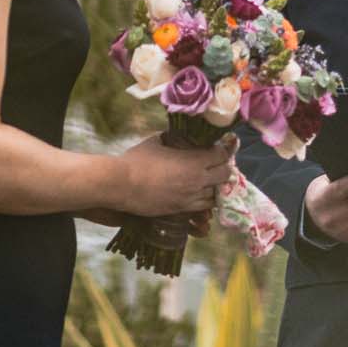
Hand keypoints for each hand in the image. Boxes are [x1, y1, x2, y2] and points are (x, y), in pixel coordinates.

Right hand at [116, 132, 234, 218]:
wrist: (122, 185)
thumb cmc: (138, 160)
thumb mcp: (158, 141)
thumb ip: (173, 139)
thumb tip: (178, 135)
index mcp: (194, 161)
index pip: (222, 155)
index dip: (225, 149)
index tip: (224, 146)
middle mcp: (197, 181)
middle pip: (224, 175)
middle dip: (224, 167)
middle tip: (218, 162)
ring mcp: (190, 198)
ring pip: (215, 195)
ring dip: (216, 186)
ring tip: (210, 179)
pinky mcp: (181, 210)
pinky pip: (202, 208)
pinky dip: (205, 200)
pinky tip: (199, 193)